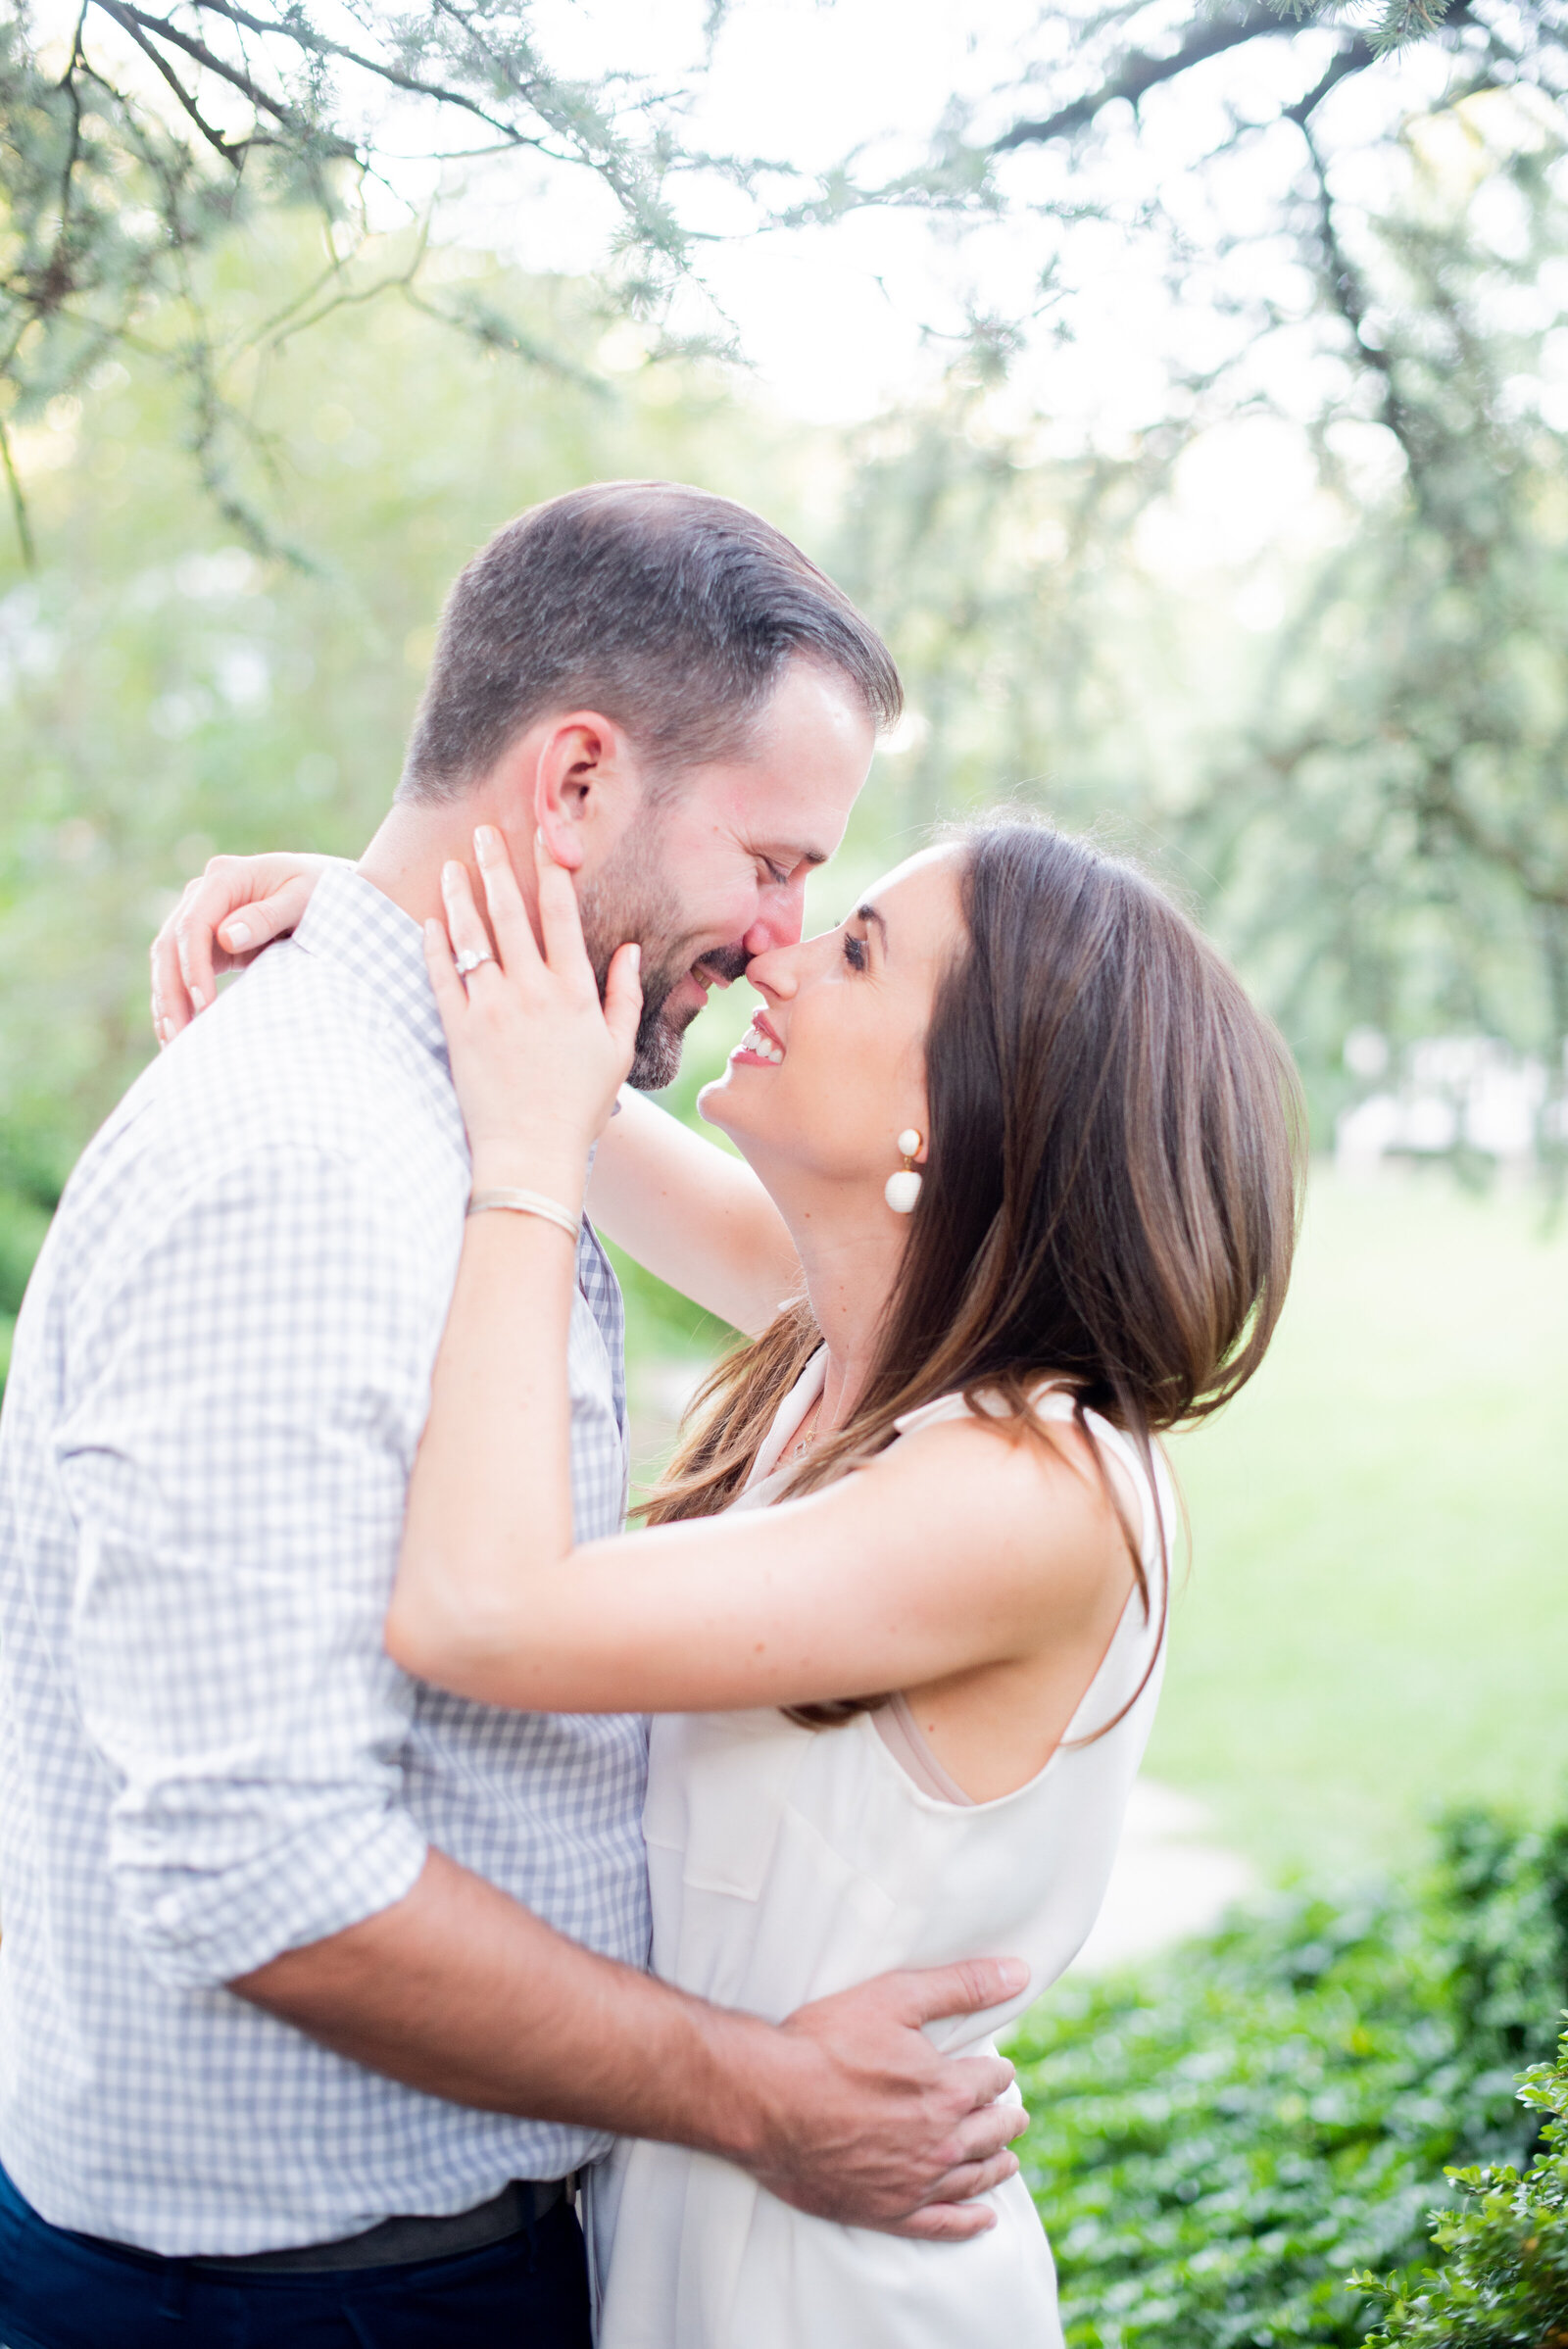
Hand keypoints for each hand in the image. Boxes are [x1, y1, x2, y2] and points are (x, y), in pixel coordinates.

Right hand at [150, 851, 332, 1044]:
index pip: (194, 925)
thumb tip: (226, 937)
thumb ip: (267, 915)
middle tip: (179, 1036)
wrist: (323, 887)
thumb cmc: (320, 890)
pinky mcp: (203, 940)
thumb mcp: (303, 897)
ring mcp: (198, 915)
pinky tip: (174, 1032)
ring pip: (166, 961)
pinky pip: (178, 970)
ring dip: (166, 1002)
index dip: (194, 966)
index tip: (205, 1004)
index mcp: (225, 877)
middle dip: (171, 993)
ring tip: (173, 1044)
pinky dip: (174, 1000)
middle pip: (169, 945)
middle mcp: (202, 893)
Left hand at [426, 828, 641, 1189]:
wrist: (532, 1152)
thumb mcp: (617, 1051)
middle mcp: (533, 991)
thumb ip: (623, 995)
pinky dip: (434, 944)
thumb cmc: (578, 1106)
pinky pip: (442, 975)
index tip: (543, 839)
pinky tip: (430, 920)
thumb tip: (629, 948)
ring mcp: (492, 1008)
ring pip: (472, 936)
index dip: (551, 872)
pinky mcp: (459, 1029)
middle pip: (511, 913)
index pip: (561, 916)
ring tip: (453, 866)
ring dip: (461, 896)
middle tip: (485, 832)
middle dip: (498, 866)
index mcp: (575, 992)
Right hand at [745, 1958, 1032, 2240]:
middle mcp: (942, 2142)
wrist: (767, 2100)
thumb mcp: (895, 1997)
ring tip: (1008, 2159)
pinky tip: (983, 2219)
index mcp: (948, 2090)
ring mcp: (916, 2183)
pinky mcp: (887, 2211)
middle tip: (1014, 2115)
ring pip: (974, 2177)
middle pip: (991, 2132)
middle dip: (1006, 2119)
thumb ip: (961, 1985)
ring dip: (996, 2165)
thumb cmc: (825, 2043)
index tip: (998, 2071)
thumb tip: (1017, 1973)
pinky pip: (942, 2226)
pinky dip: (969, 2223)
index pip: (992, 2081)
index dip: (997, 2072)